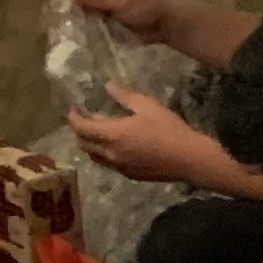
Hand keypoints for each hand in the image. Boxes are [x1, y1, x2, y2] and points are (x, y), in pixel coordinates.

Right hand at [67, 0, 169, 39]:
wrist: (162, 22)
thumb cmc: (141, 5)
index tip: (75, 12)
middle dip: (75, 11)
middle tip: (77, 26)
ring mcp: (103, 5)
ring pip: (83, 12)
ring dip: (83, 22)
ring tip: (83, 34)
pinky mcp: (108, 19)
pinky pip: (93, 23)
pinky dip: (91, 29)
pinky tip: (89, 38)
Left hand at [69, 87, 209, 184]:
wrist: (188, 159)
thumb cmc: (169, 129)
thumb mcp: (147, 105)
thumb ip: (124, 96)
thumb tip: (108, 86)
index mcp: (113, 135)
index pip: (82, 128)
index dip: (73, 117)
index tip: (73, 108)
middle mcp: (111, 154)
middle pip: (83, 145)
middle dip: (78, 132)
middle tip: (83, 119)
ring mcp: (120, 167)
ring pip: (94, 157)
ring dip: (89, 145)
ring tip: (96, 133)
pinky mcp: (130, 175)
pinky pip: (108, 164)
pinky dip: (103, 154)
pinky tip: (114, 146)